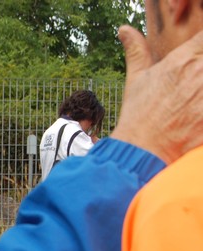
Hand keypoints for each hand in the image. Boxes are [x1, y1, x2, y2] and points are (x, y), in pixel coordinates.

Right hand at [111, 25, 202, 163]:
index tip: (196, 63)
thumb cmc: (138, 116)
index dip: (201, 50)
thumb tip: (125, 30)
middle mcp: (201, 73)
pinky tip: (197, 116)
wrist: (142, 151)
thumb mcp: (136, 80)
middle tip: (193, 89)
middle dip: (201, 75)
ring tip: (194, 103)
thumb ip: (137, 52)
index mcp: (183, 60)